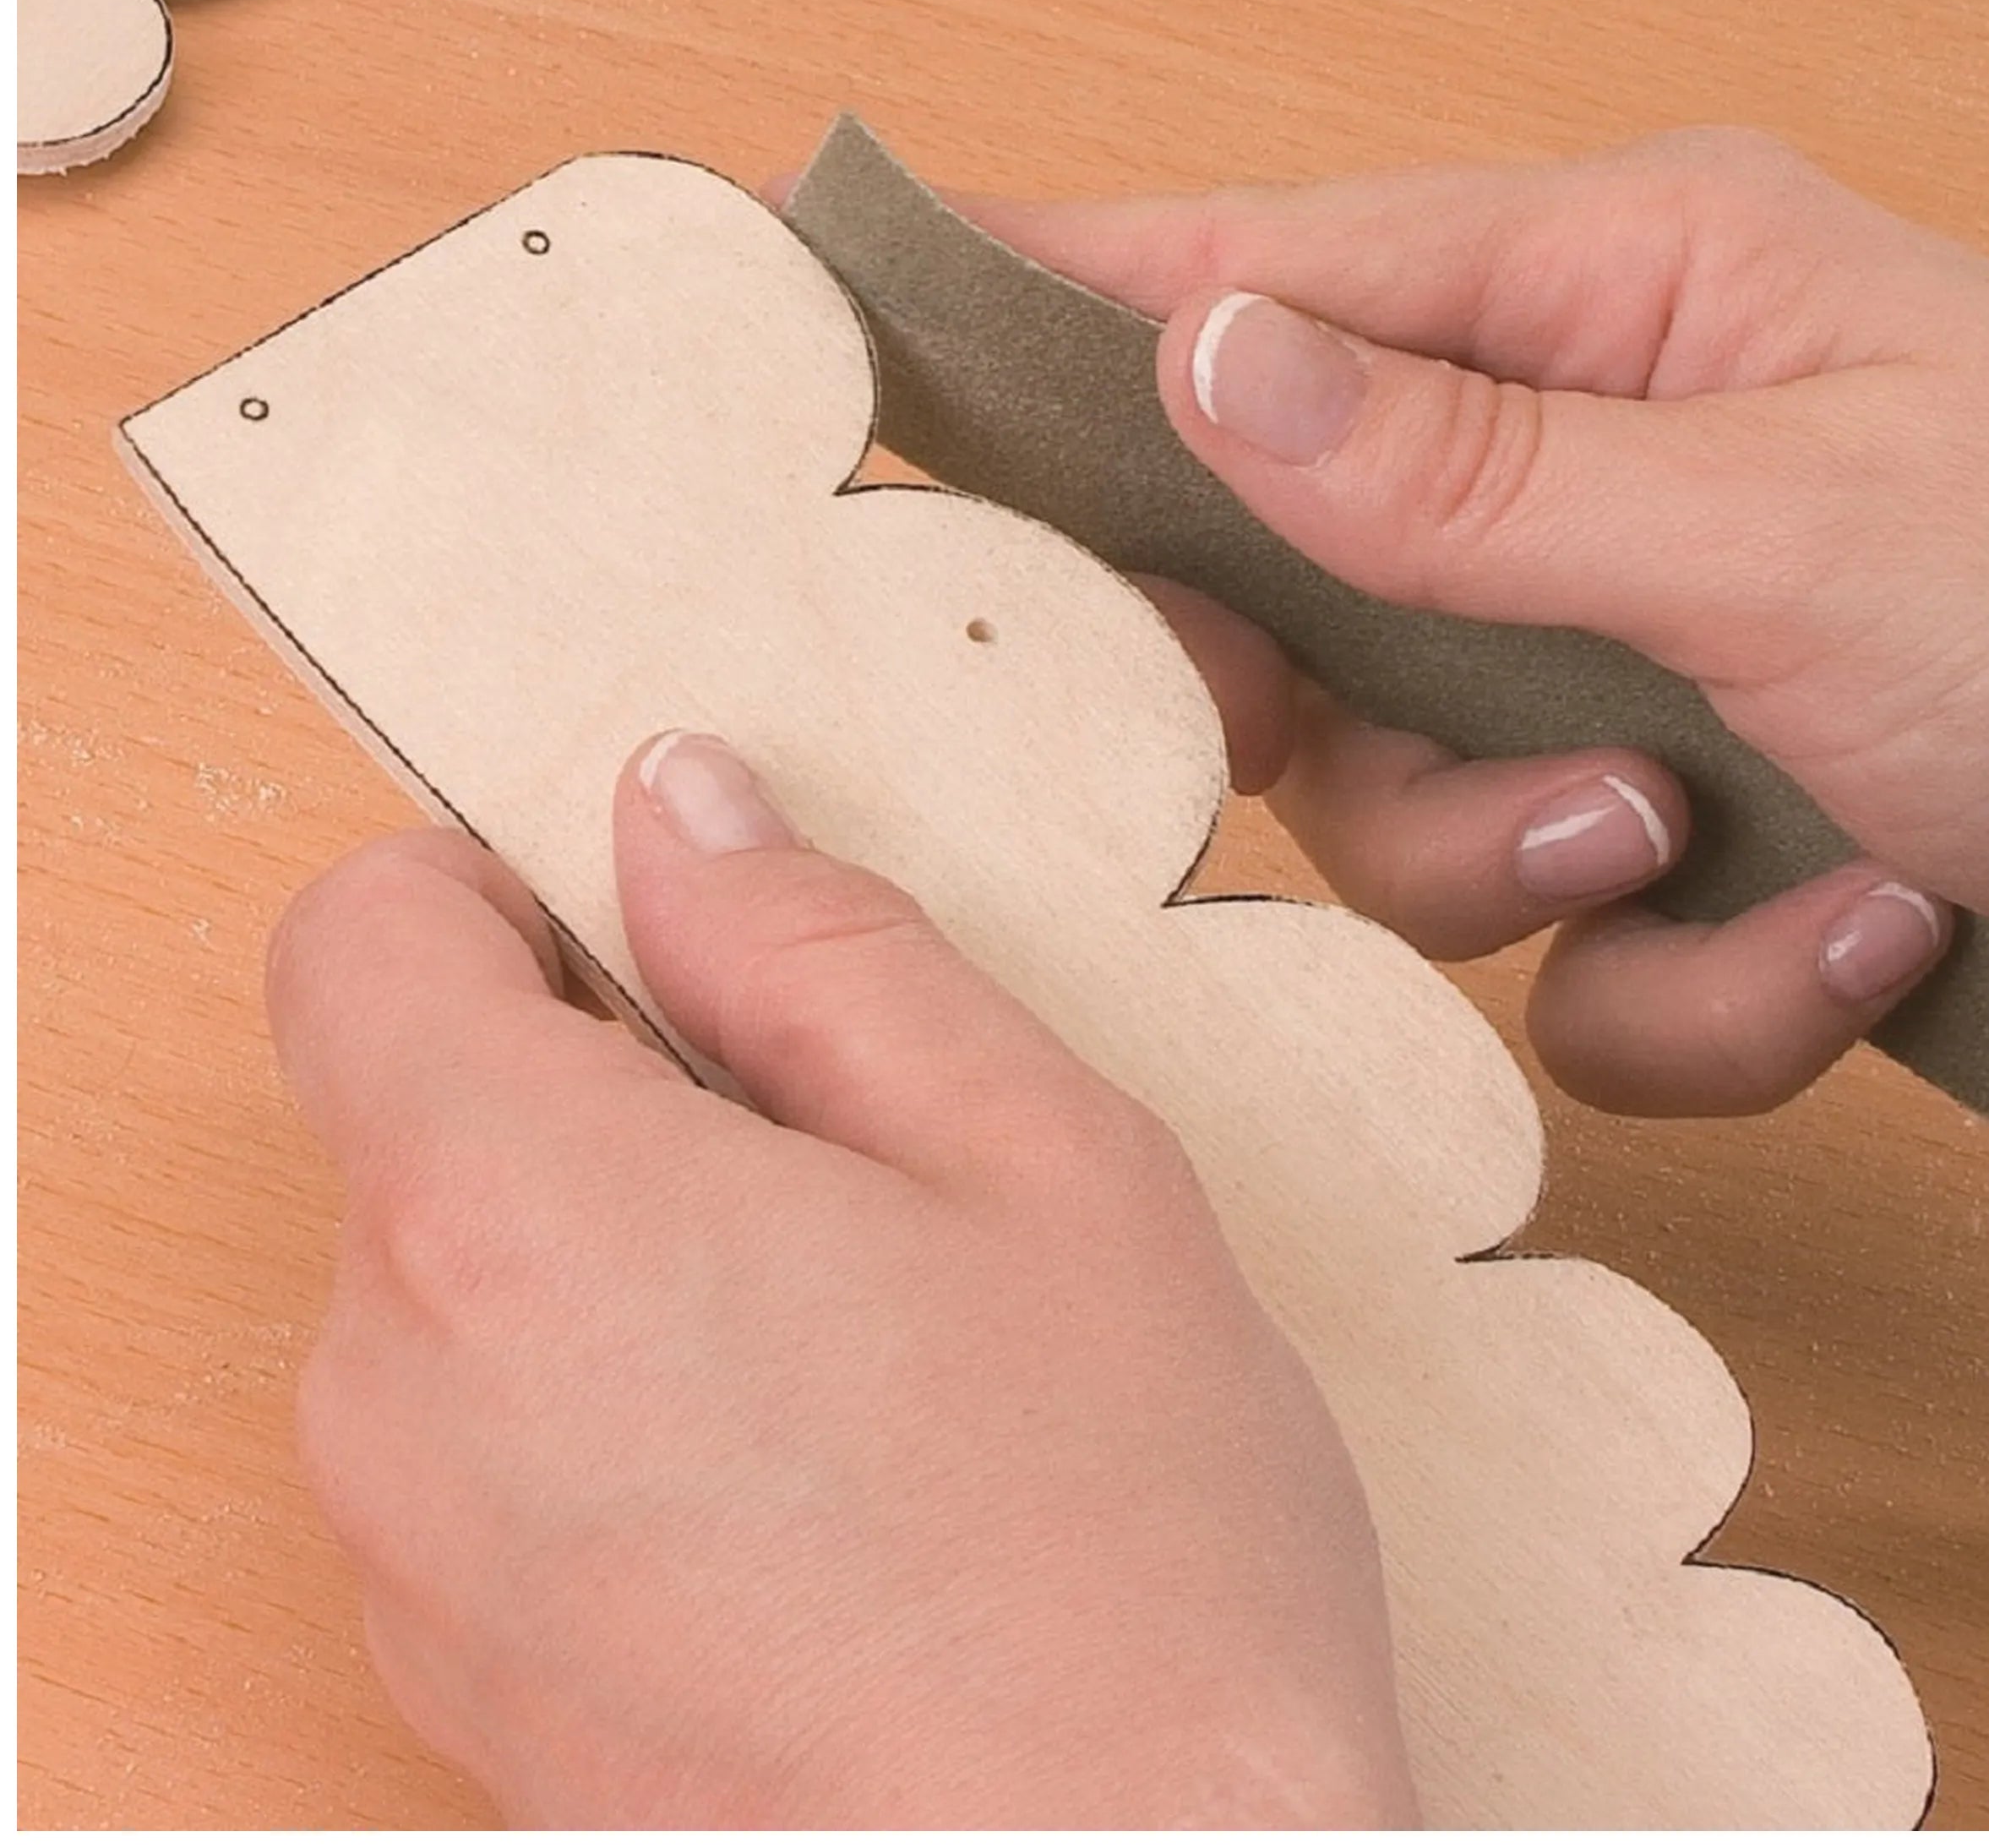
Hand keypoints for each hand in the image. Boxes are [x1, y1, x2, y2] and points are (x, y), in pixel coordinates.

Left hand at [275, 735, 1415, 1828]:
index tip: (647, 927)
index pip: (358, 939)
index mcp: (518, 1214)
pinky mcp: (463, 1685)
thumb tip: (686, 810)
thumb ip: (826, 950)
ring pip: (468, 1289)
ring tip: (863, 1340)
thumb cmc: (1125, 1566)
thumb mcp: (1041, 1162)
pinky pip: (489, 1451)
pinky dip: (615, 1403)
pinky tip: (822, 1479)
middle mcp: (399, 1396)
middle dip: (604, 1084)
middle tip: (846, 1157)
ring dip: (629, 1253)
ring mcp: (413, 1564)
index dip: (494, 887)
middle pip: (421, 1118)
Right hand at [962, 128, 1988, 1115]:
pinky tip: (1853, 940)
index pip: (1254, 278)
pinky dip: (1687, 993)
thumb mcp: (1789, 524)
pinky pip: (1551, 962)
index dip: (1051, 308)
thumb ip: (1470, 469)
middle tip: (1437, 743)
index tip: (854, 314)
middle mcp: (1580, 476)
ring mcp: (1612, 668)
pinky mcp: (1667, 840)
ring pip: (1400, 817)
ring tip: (1725, 847)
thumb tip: (1207, 364)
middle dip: (1349, 722)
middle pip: (1281, 594)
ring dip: (1545, 879)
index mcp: (1605, 304)